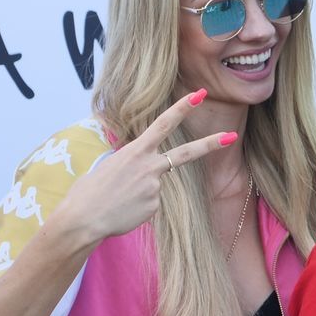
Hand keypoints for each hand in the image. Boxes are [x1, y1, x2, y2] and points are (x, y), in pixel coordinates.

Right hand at [52, 89, 234, 244]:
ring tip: (118, 199)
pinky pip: (151, 203)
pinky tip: (123, 210)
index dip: (183, 108)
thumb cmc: (89, 191)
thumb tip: (144, 169)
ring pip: (155, 185)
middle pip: (186, 153)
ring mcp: (155, 188)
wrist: (83, 219)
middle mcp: (149, 167)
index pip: (163, 124)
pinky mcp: (156, 206)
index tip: (201, 95)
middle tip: (232, 135)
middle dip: (211, 143)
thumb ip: (132, 162)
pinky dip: (138, 207)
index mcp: (135, 151)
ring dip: (139, 192)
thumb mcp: (109, 166)